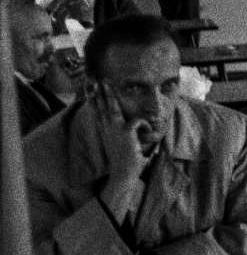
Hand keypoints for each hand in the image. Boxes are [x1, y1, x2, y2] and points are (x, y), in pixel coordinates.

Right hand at [96, 88, 151, 219]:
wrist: (124, 174)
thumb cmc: (128, 161)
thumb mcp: (124, 145)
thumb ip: (126, 134)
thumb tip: (134, 125)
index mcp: (107, 133)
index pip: (99, 114)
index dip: (95, 102)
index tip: (91, 91)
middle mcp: (108, 130)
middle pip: (103, 108)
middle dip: (99, 93)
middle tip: (97, 80)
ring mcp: (115, 131)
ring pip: (112, 108)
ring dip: (109, 95)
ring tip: (106, 83)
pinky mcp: (125, 132)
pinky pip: (138, 121)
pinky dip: (146, 125)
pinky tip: (146, 134)